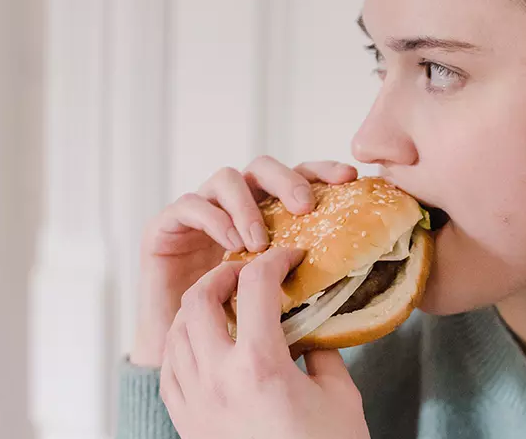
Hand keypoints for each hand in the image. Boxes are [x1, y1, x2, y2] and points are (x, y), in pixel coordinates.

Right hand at [131, 156, 357, 366]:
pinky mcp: (166, 226)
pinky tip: (230, 243)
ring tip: (260, 241)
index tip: (349, 178)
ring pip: (227, 179)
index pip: (299, 178)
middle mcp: (235, 207)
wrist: (179, 357)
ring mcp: (201, 213)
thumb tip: (360, 278)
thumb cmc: (236, 329)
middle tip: (305, 207)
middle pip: (263, 167)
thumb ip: (310, 282)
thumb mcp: (282, 302)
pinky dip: (213, 218)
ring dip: (248, 205)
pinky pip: (189, 205)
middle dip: (287, 180)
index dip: (323, 171)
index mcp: (268, 216)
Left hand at [160, 247, 369, 438]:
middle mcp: (217, 379)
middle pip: (199, 300)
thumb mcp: (339, 395)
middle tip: (246, 271)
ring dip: (197, 307)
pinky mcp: (187, 422)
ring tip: (224, 302)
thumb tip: (307, 330)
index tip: (288, 257)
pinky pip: (169, 370)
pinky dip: (182, 345)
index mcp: (259, 366)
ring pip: (175, 333)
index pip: (255, 286)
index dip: (274, 260)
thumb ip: (320, 352)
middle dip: (223, 274)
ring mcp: (195, 402)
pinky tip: (202, 343)